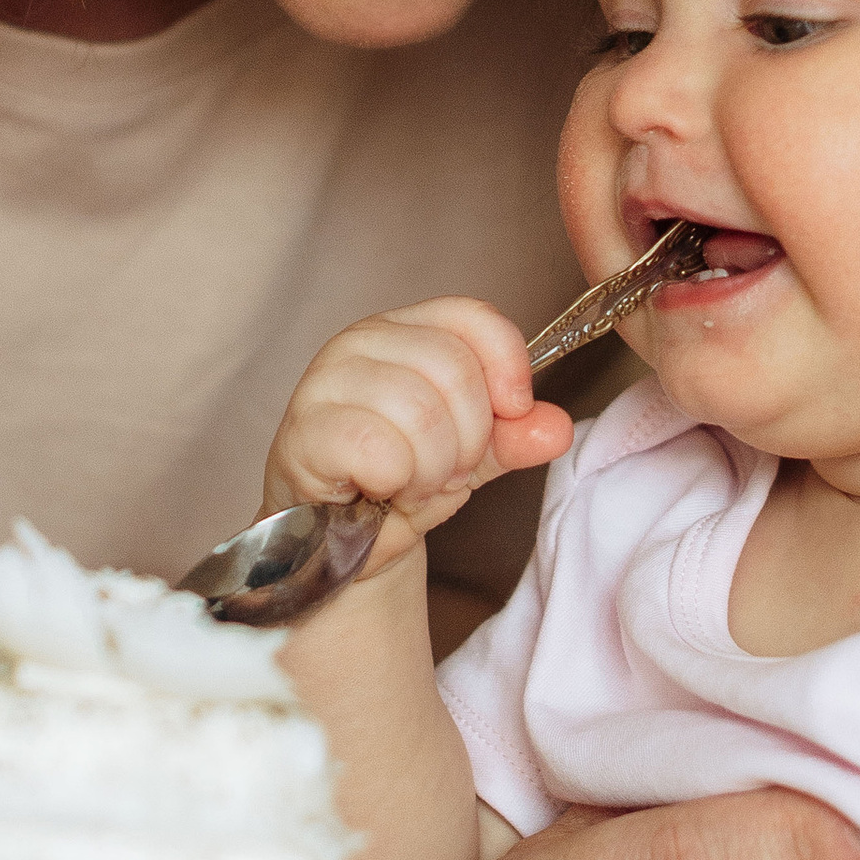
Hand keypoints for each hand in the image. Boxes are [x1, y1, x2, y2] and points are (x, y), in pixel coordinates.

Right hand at [263, 296, 574, 577]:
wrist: (340, 541)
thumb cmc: (399, 482)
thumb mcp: (471, 455)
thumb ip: (515, 436)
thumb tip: (555, 428)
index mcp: (405, 330)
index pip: (472, 318)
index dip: (508, 366)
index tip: (513, 412)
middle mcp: (361, 342)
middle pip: (453, 369)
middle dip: (468, 439)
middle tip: (447, 471)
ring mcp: (325, 382)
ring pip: (420, 411)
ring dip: (432, 469)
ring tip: (413, 485)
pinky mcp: (304, 431)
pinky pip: (378, 449)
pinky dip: (396, 482)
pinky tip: (382, 491)